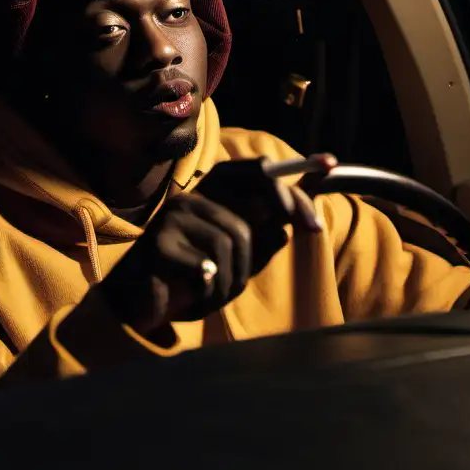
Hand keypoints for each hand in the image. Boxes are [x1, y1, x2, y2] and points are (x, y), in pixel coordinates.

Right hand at [97, 155, 335, 334]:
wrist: (140, 305)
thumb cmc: (191, 279)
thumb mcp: (236, 262)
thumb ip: (260, 243)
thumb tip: (286, 228)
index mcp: (210, 197)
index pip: (252, 171)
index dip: (291, 168)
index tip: (330, 164)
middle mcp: (191, 198)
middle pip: (253, 199)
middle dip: (282, 218)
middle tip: (314, 232)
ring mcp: (172, 218)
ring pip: (233, 241)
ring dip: (235, 278)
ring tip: (217, 291)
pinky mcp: (157, 246)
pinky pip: (207, 268)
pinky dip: (209, 292)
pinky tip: (194, 294)